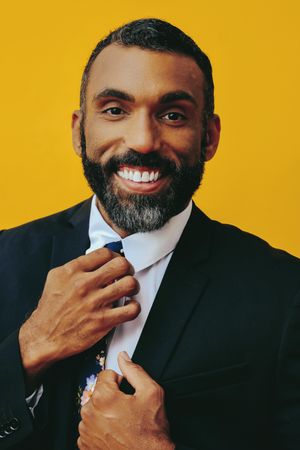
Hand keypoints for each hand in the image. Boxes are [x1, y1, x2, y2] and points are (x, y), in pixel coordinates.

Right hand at [19, 248, 139, 382]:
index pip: (104, 253)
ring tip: (129, 290)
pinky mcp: (103, 321)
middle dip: (127, 269)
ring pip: (129, 284)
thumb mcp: (56, 278)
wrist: (44, 337)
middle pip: (121, 265)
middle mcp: (84, 284)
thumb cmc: (51, 309)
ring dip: (133, 286)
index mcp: (72, 271)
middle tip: (126, 275)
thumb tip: (97, 261)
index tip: (116, 262)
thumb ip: (76, 267)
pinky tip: (128, 307)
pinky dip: (134, 307)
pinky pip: (131, 310)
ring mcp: (94, 303)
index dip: (115, 256)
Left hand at [78, 352, 174, 449]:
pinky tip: (115, 433)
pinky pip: (90, 426)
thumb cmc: (150, 434)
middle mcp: (90, 414)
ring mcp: (86, 431)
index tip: (127, 393)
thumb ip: (134, 370)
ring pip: (94, 409)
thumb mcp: (151, 393)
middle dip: (112, 397)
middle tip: (128, 410)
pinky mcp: (85, 445)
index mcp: (103, 398)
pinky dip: (100, 428)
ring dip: (105, 412)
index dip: (120, 381)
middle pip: (98, 391)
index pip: (106, 374)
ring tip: (122, 423)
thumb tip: (123, 357)